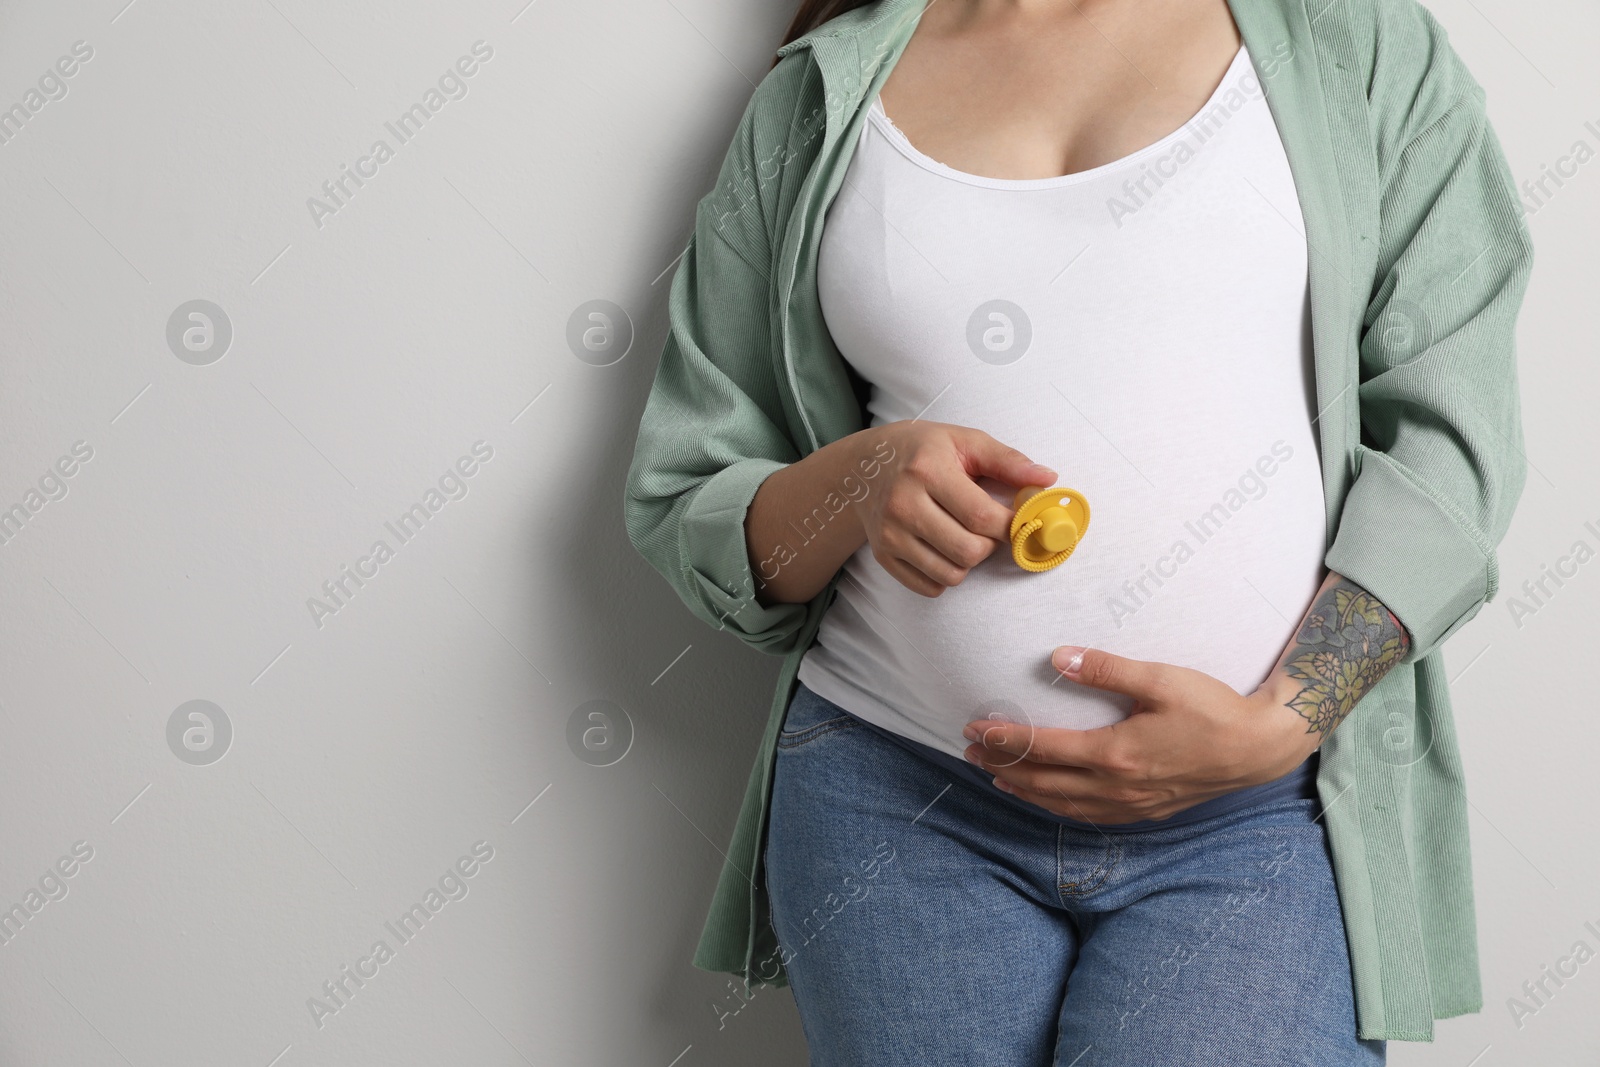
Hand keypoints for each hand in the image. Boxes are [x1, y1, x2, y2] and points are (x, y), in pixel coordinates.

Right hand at [860, 421, 1056, 597]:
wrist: (864, 467)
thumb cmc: (923, 451)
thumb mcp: (965, 442)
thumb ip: (1008, 461)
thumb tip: (1047, 480)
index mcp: (927, 471)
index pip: (983, 517)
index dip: (1010, 526)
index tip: (1015, 520)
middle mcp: (903, 504)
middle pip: (969, 552)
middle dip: (990, 545)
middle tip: (986, 527)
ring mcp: (889, 534)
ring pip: (951, 575)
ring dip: (969, 562)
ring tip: (963, 536)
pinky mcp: (882, 556)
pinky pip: (929, 587)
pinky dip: (945, 575)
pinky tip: (943, 549)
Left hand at [961, 645, 1318, 824]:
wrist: (1258, 748)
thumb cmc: (1212, 709)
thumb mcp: (1159, 679)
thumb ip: (1105, 669)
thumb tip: (1057, 658)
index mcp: (1115, 754)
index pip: (1042, 749)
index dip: (1003, 739)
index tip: (973, 727)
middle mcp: (1116, 788)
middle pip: (1042, 783)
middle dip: (1001, 766)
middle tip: (967, 752)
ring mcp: (1129, 806)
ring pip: (1060, 805)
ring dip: (1022, 790)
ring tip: (993, 775)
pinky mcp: (1143, 812)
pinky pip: (1085, 815)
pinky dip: (1055, 806)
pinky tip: (1044, 797)